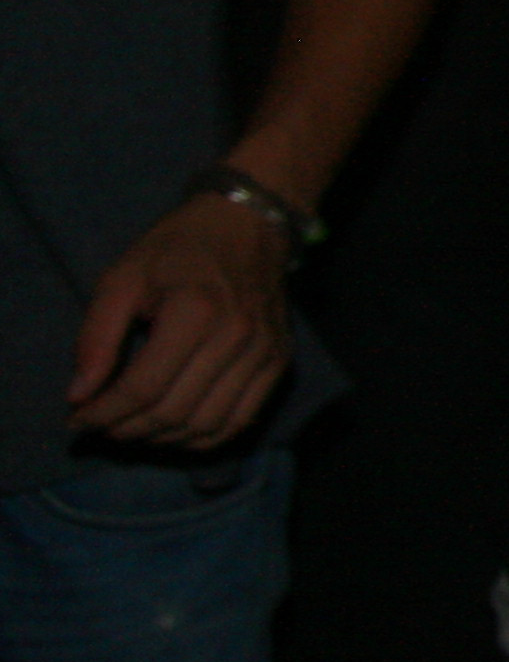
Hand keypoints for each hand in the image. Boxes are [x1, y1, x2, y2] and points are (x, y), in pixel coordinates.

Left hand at [70, 191, 296, 449]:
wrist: (248, 223)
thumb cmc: (177, 248)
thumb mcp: (121, 279)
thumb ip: (95, 337)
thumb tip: (80, 396)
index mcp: (195, 311)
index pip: (143, 387)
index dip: (103, 413)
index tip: (76, 419)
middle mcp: (237, 337)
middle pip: (174, 412)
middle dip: (126, 429)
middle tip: (100, 425)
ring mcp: (264, 352)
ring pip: (206, 425)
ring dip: (162, 439)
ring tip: (134, 428)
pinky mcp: (280, 361)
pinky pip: (240, 421)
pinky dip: (203, 438)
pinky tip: (175, 429)